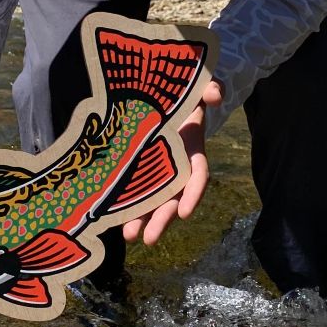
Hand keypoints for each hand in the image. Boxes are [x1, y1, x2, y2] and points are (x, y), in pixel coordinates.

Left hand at [121, 80, 221, 247]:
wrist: (158, 95)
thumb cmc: (180, 94)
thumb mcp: (196, 87)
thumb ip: (209, 87)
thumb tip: (215, 94)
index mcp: (192, 149)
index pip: (198, 175)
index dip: (192, 194)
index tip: (185, 214)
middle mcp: (176, 166)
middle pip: (172, 198)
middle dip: (162, 219)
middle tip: (149, 240)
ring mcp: (156, 170)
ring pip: (152, 200)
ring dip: (141, 219)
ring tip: (128, 237)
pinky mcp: (137, 169)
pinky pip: (133, 190)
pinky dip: (124, 204)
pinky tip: (111, 219)